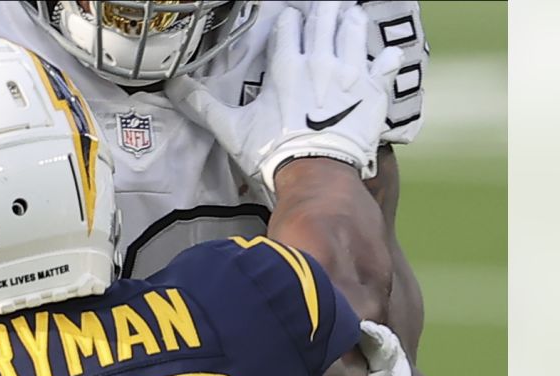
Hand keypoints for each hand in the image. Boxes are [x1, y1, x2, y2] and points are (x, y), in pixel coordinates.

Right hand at [174, 3, 402, 191]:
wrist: (317, 174)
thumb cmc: (273, 153)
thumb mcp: (232, 130)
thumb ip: (204, 106)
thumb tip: (174, 88)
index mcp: (285, 66)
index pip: (288, 25)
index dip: (288, 20)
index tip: (289, 20)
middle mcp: (319, 61)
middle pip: (323, 17)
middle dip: (322, 9)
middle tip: (323, 6)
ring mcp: (351, 72)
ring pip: (353, 28)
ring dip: (349, 19)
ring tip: (348, 15)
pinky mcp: (374, 90)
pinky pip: (386, 63)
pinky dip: (385, 57)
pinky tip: (383, 55)